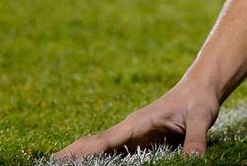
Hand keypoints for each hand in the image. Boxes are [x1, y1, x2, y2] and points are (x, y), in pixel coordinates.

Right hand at [52, 82, 219, 160]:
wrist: (201, 90)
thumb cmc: (199, 101)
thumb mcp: (201, 118)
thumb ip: (195, 139)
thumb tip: (193, 160)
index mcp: (137, 122)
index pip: (104, 140)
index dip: (82, 152)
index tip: (57, 159)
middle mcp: (129, 130)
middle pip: (93, 145)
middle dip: (70, 156)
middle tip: (45, 164)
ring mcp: (132, 137)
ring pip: (99, 151)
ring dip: (80, 159)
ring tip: (55, 164)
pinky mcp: (139, 143)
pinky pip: (114, 155)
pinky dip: (97, 160)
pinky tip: (86, 165)